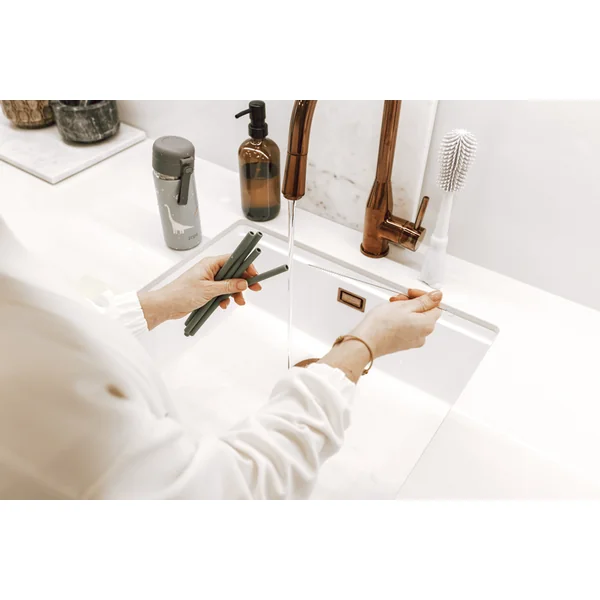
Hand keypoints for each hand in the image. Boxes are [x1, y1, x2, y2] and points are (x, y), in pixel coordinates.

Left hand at [138, 254, 261, 329]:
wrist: (166, 305)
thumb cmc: (181, 293)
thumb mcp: (208, 290)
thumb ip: (227, 286)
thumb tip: (243, 283)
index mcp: (210, 264)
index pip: (233, 260)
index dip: (246, 266)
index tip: (254, 274)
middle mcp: (210, 270)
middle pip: (233, 272)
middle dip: (243, 282)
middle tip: (254, 289)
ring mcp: (208, 280)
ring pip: (228, 284)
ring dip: (234, 293)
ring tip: (238, 302)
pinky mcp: (206, 290)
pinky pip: (221, 292)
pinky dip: (225, 298)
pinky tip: (223, 305)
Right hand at [352, 288, 442, 357]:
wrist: (366, 342)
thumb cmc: (382, 325)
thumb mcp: (405, 306)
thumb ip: (424, 301)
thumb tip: (437, 296)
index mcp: (427, 324)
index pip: (435, 306)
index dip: (423, 296)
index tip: (411, 292)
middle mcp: (423, 335)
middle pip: (424, 312)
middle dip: (412, 302)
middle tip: (398, 298)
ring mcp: (413, 340)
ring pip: (415, 319)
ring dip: (405, 309)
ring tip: (391, 306)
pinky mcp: (403, 343)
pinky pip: (408, 327)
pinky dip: (401, 319)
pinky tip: (390, 316)